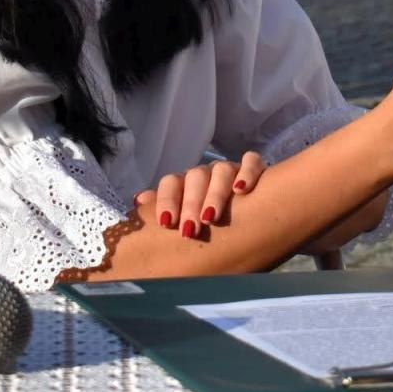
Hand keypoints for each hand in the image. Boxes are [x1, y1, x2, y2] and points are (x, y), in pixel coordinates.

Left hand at [138, 152, 266, 238]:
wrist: (247, 221)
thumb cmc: (205, 223)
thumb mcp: (182, 220)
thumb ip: (161, 209)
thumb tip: (139, 201)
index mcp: (184, 185)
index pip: (171, 182)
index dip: (167, 200)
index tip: (167, 223)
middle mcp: (205, 174)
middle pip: (195, 178)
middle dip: (191, 204)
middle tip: (191, 230)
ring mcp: (229, 169)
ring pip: (221, 171)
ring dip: (215, 193)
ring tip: (212, 217)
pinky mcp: (253, 167)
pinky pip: (251, 161)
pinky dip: (247, 173)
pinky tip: (242, 190)